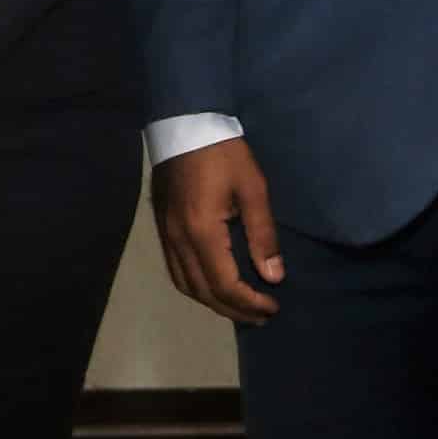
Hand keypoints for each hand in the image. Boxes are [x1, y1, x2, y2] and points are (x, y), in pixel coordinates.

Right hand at [152, 139, 282, 324]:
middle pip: (204, 292)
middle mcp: (179, 240)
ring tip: (240, 306)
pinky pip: (175, 270)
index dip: (251, 302)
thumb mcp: (252, 188)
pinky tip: (213, 285)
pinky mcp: (163, 227)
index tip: (274, 305)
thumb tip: (273, 276)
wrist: (184, 123)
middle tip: (263, 315)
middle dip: (235, 309)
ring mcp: (167, 235)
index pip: (225, 284)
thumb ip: (263, 234)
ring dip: (213, 302)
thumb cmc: (224, 153)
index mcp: (202, 231)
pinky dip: (195, 287)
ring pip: (186, 285)